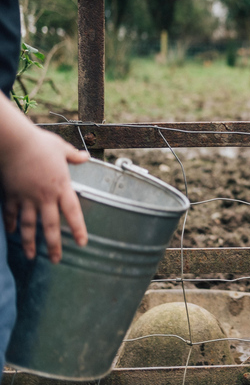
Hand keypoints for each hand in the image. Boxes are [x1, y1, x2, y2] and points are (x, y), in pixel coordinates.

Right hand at [1, 125, 88, 263]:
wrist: (14, 142)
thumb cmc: (39, 143)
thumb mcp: (61, 148)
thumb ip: (73, 156)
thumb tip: (85, 156)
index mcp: (61, 186)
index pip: (73, 212)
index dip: (78, 229)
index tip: (82, 243)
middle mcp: (44, 196)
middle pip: (51, 226)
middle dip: (53, 245)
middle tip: (55, 260)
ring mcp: (26, 197)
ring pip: (29, 225)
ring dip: (29, 242)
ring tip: (31, 256)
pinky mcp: (11, 194)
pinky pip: (11, 213)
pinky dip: (11, 224)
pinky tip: (12, 233)